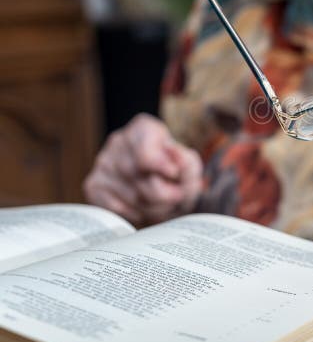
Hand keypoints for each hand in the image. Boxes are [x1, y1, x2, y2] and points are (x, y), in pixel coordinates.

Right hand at [83, 114, 202, 224]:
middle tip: (175, 197)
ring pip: (129, 195)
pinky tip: (142, 207)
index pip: (145, 153)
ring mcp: (102, 162)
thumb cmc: (176, 173)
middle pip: (137, 176)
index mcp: (143, 128)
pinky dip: (133, 213)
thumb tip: (173, 161)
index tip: (174, 175)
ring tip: (161, 203)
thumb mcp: (190, 165)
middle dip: (161, 194)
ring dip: (151, 206)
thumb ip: (186, 162)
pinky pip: (114, 207)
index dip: (161, 169)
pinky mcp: (93, 184)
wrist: (164, 188)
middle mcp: (119, 141)